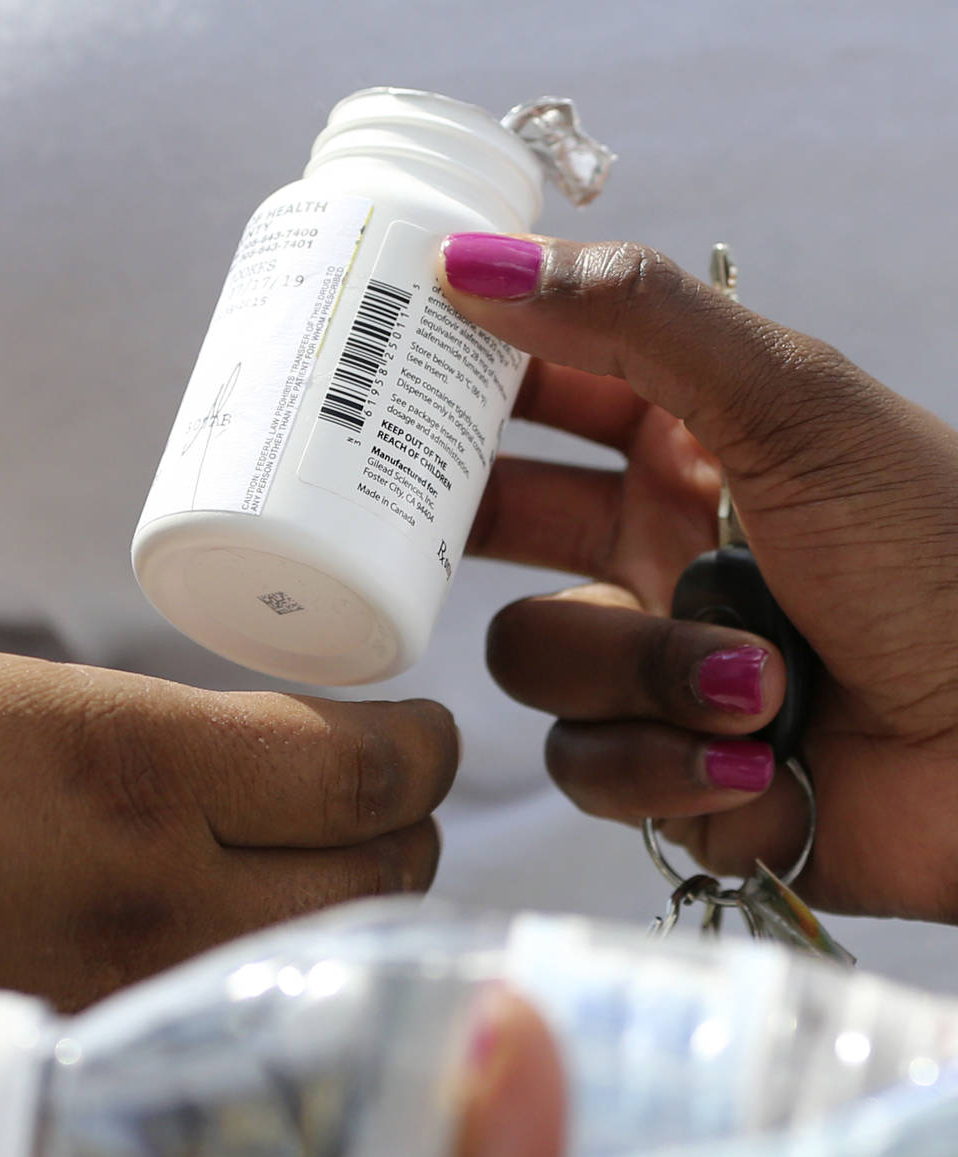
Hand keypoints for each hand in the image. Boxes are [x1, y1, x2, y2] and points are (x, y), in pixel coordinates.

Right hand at [0, 493, 455, 1156]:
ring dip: (336, 939)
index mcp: (124, 763)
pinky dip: (243, 1037)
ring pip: (313, 994)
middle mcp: (155, 906)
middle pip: (377, 886)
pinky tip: (195, 1002)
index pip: (369, 765)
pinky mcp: (50, 1114)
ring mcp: (111, 1026)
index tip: (406, 724)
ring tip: (291, 895)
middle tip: (360, 805)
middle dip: (398, 839)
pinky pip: (208, 1083)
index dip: (417, 740)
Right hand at [448, 233, 957, 917]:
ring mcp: (654, 661)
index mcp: (696, 442)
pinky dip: (667, 762)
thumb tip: (477, 262)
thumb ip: (633, 322)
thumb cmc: (947, 558)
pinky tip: (757, 757)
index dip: (464, 370)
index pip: (544, 387)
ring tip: (757, 677)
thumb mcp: (794, 404)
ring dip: (640, 669)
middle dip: (466, 526)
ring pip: (534, 658)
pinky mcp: (661, 771)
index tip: (380, 354)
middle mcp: (661, 547)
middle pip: (498, 523)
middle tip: (420, 516)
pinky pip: (583, 764)